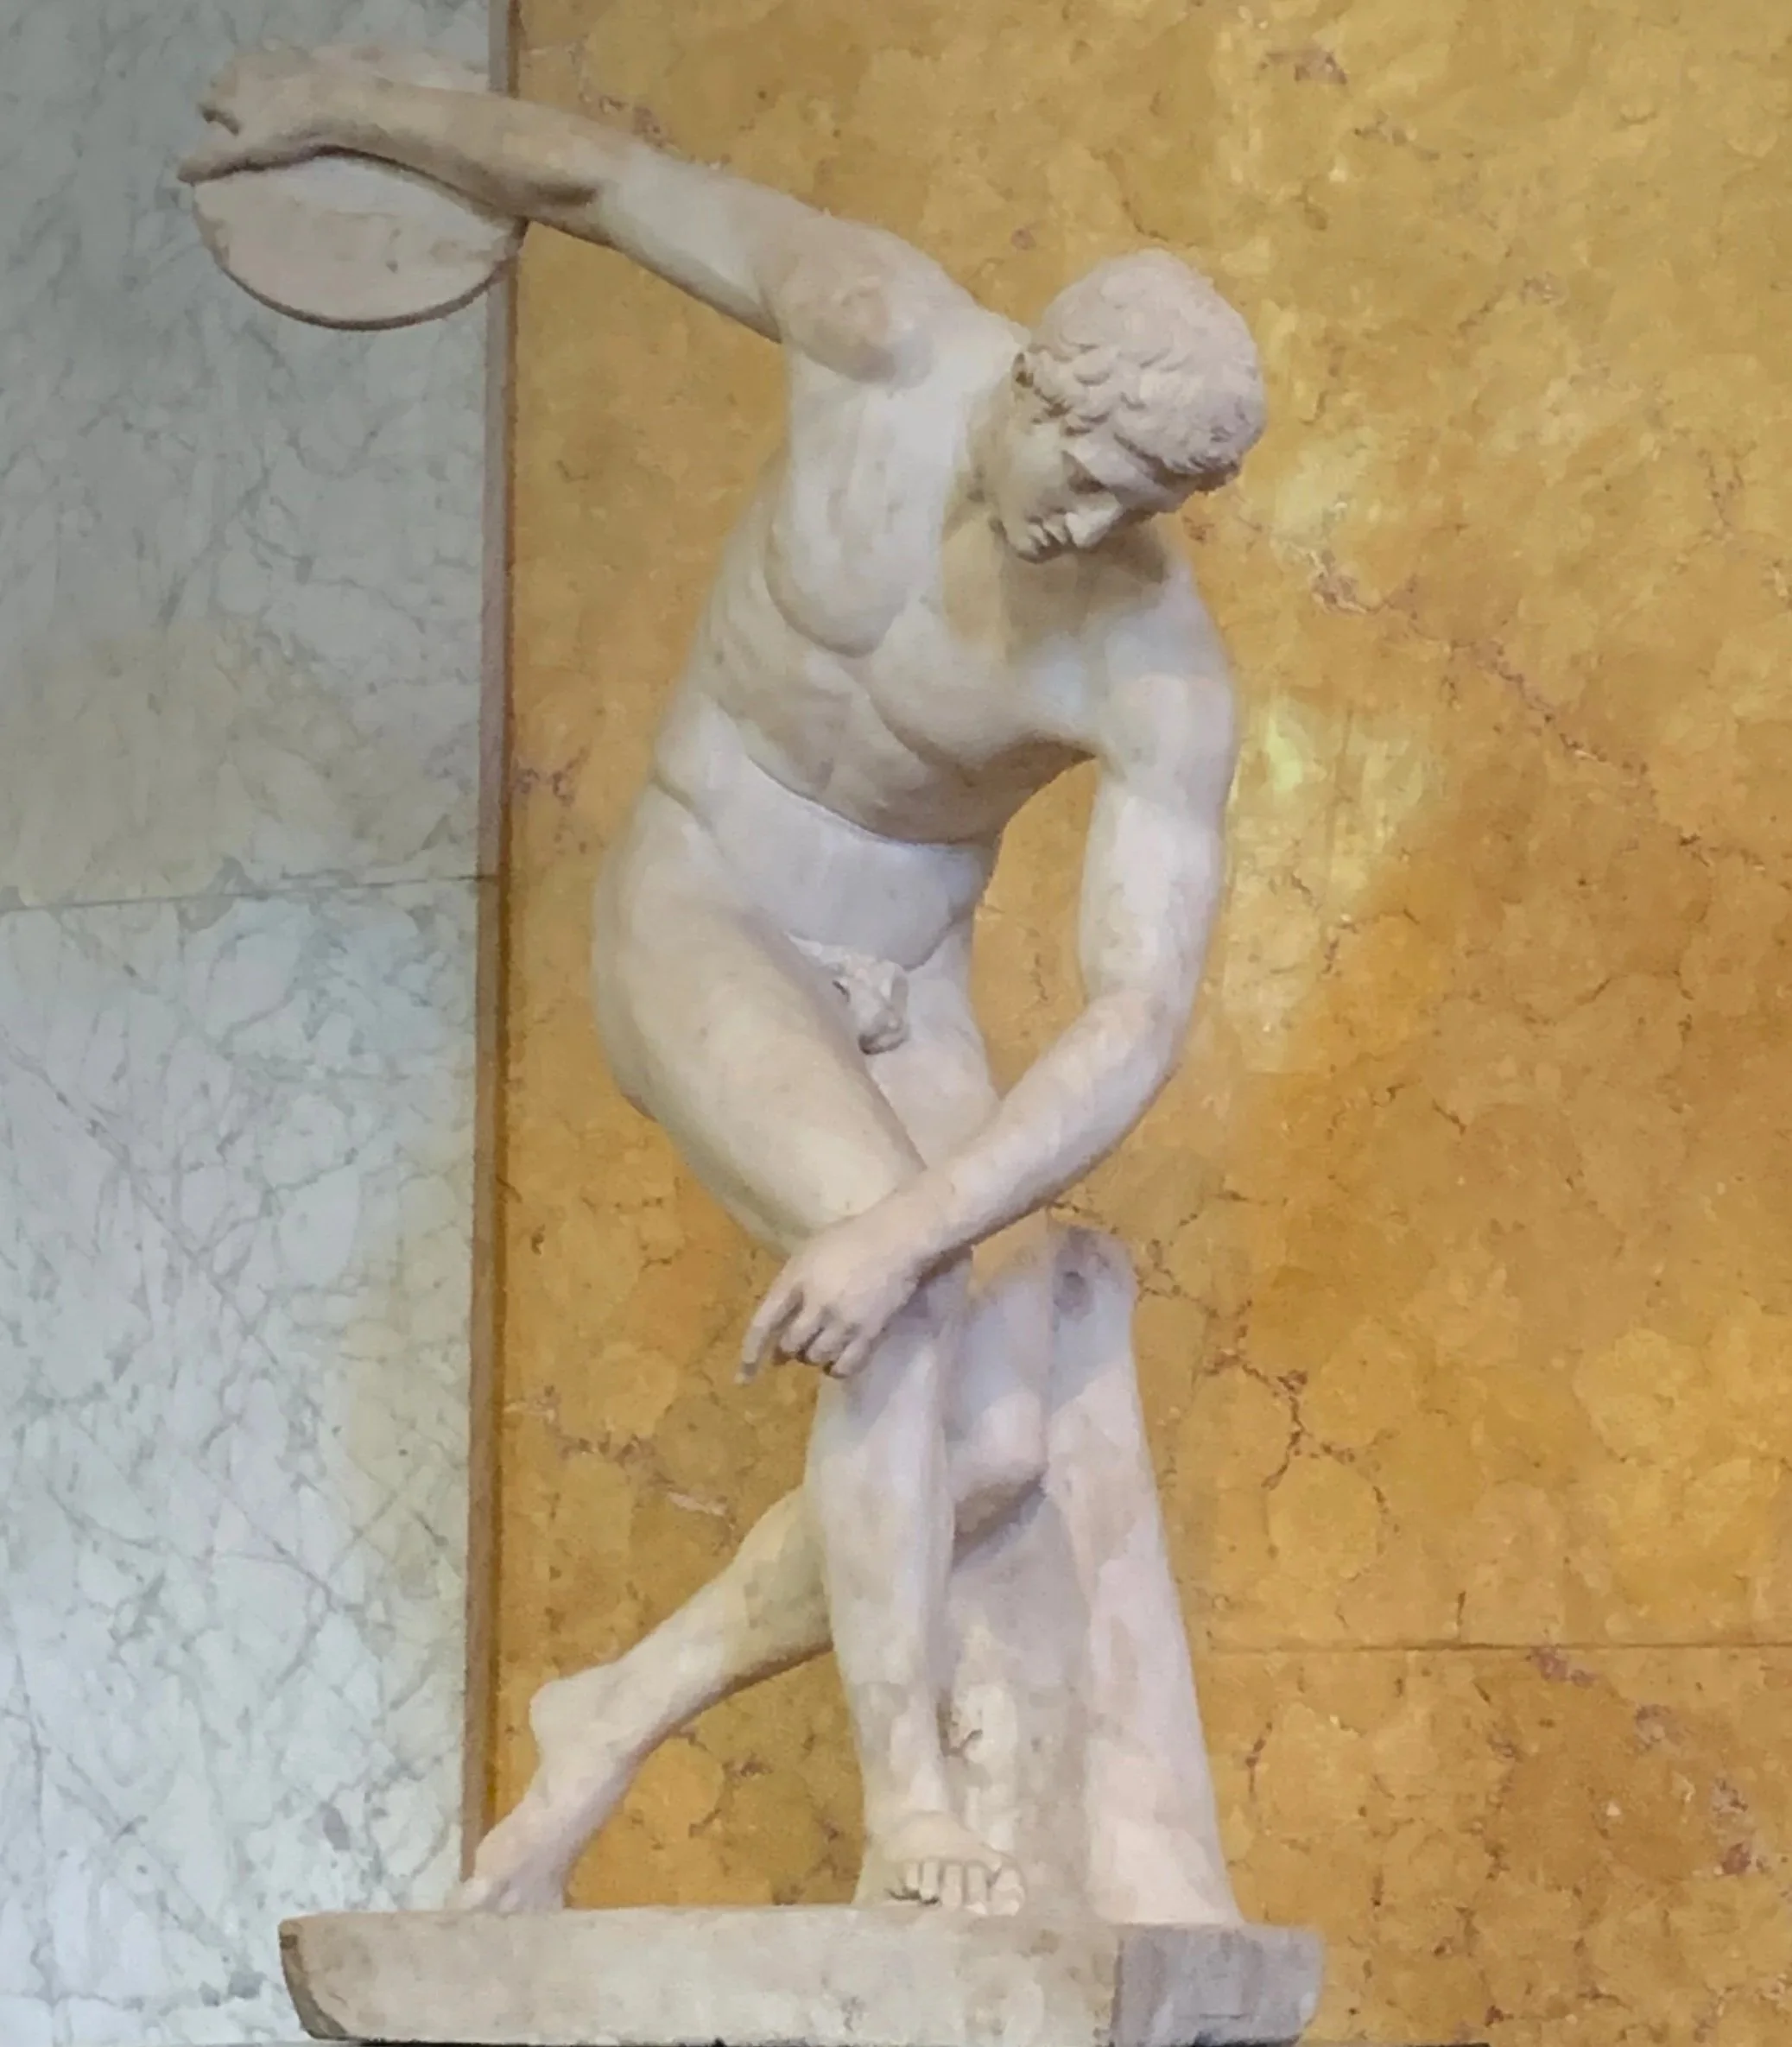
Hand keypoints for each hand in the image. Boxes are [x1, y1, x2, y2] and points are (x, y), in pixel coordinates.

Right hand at [178, 48, 361, 183]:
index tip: (228, 134)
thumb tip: (180, 173)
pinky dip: (272, 65)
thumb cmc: (287, 132)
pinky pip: (270, 53)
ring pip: (242, 67)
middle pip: (221, 84)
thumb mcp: (248, 151)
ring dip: (247, 81)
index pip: (205, 105)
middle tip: (248, 120)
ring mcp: (259, 57)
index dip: (214, 120)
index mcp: (222, 95)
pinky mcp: (286, 50)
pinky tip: (286, 80)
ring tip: (267, 102)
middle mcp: (234, 70)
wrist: (331, 100)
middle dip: (228, 98)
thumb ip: (214, 159)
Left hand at [741, 1198, 938, 1381]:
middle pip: (789, 1345)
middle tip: (796, 1345)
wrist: (898, 1239)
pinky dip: (836, 1369)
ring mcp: (843, 1320)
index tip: (743, 1377)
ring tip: (823, 1344)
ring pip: (815, 1358)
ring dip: (814, 1357)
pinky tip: (838, 1360)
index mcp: (795, 1278)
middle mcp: (816, 1303)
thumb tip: (778, 1322)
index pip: (763, 1323)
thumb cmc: (851, 1238)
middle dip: (789, 1349)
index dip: (750, 1353)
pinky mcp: (869, 1333)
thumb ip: (792, 1283)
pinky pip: (845, 1367)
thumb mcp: (809, 1251)